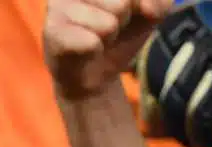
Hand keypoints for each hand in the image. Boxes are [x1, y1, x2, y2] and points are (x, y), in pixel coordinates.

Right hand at [45, 0, 176, 99]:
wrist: (95, 74)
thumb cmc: (121, 34)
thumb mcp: (152, 12)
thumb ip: (160, 1)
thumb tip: (146, 6)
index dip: (138, 7)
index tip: (130, 11)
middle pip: (124, 3)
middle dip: (124, 20)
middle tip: (110, 27)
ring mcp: (58, 5)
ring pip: (109, 23)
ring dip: (109, 37)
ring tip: (97, 37)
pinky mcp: (51, 31)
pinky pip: (92, 43)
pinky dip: (95, 52)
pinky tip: (83, 50)